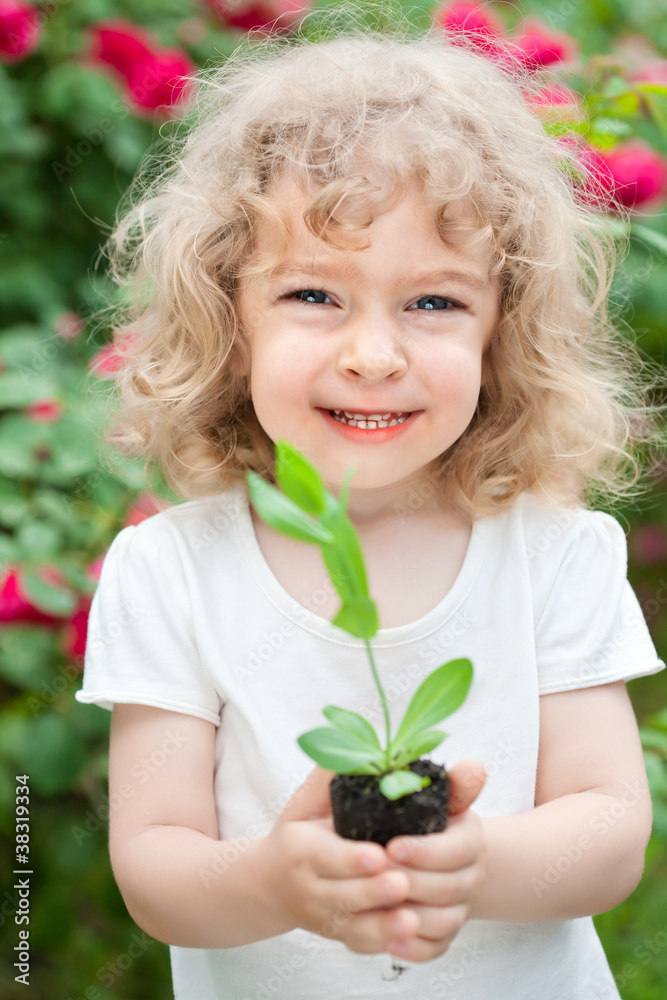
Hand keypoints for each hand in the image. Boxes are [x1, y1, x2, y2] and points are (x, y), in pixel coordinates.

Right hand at [259, 766, 415, 954]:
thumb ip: (328, 777)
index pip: (328, 856)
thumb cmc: (296, 834)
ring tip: (413, 921)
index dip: (352, 858)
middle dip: (374, 891)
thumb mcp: (304, 803)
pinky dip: (382, 944)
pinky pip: (360, 945)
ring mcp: (323, 917)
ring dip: (384, 926)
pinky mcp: (337, 936)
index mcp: (302, 849)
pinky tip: (408, 940)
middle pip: (344, 894)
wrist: (267, 885)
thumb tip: (355, 747)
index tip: (378, 856)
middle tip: (403, 884)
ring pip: (355, 926)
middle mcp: (310, 887)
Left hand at [383, 759, 486, 962]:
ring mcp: (461, 908)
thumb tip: (473, 767)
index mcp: (469, 838)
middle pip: (450, 887)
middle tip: (376, 878)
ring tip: (380, 912)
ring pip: (445, 921)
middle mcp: (471, 875)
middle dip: (412, 883)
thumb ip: (446, 781)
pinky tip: (390, 943)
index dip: (425, 851)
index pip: (457, 849)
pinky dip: (416, 949)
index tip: (391, 847)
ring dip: (413, 919)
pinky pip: (437, 948)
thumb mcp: (433, 795)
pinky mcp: (446, 933)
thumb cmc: (422, 818)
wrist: (432, 856)